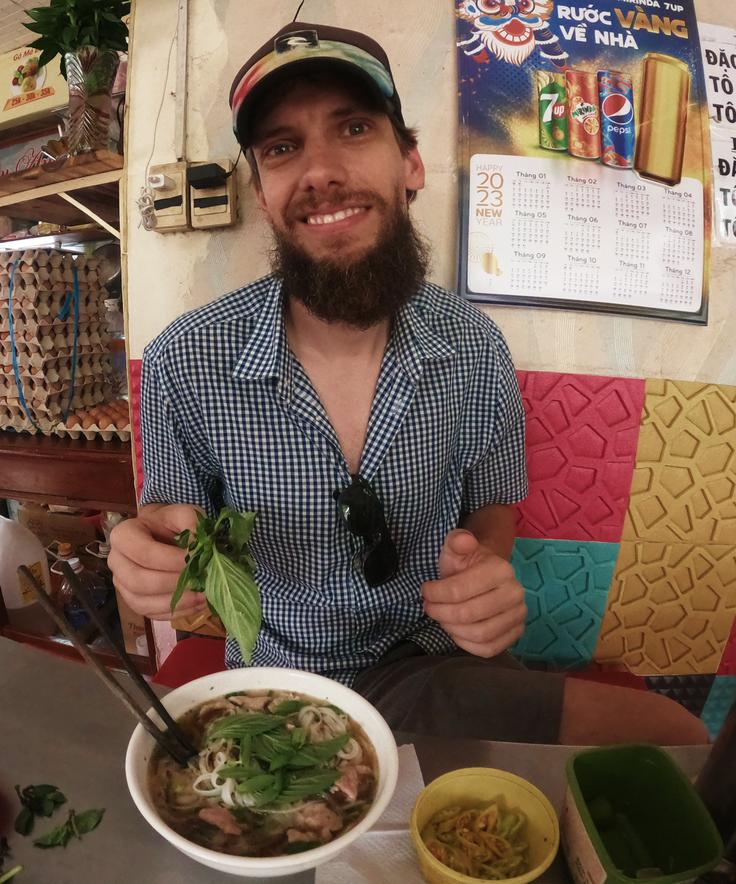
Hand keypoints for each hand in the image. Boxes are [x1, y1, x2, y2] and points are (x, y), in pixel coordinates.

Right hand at [108, 503, 208, 619]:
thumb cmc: (172, 524)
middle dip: (173, 583)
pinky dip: (177, 612)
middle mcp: (117, 562)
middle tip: (200, 580)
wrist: (164, 535)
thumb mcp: (184, 514)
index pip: (143, 553)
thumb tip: (199, 548)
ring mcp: (123, 585)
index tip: (195, 560)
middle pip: (138, 581)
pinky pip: (152, 615)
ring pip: (142, 603)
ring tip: (204, 594)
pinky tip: (198, 603)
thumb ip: (191, 523)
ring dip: (176, 602)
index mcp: (124, 535)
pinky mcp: (135, 603)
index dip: (170, 560)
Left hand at [421, 528, 526, 657]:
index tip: (425, 590)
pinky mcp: (515, 634)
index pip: (459, 590)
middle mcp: (515, 593)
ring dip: (452, 629)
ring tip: (441, 617)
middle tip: (429, 607)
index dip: (435, 594)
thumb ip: (457, 541)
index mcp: (501, 569)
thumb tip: (463, 541)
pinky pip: (488, 649)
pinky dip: (467, 643)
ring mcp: (518, 616)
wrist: (486, 575)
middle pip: (468, 614)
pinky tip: (456, 630)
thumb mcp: (456, 547)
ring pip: (479, 634)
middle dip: (440, 613)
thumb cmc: (466, 563)